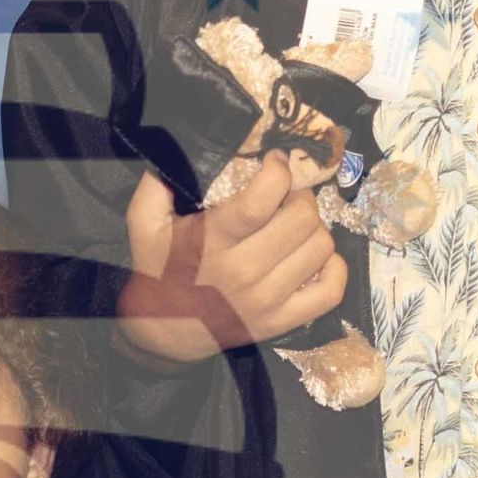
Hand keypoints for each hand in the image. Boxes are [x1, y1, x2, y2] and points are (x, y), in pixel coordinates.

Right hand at [118, 158, 346, 366]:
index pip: (262, 200)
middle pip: (302, 219)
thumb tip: (180, 144)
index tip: (275, 162)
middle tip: (286, 197)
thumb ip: (156, 183)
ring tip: (295, 227)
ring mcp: (268, 301)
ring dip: (314, 229)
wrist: (163, 334)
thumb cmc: (158, 271)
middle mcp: (244, 271)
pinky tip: (314, 257)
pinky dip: (333, 267)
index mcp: (212, 242)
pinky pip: (331, 290)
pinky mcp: (283, 322)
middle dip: (299, 197)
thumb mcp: (144, 223)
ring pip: (321, 248)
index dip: (279, 172)